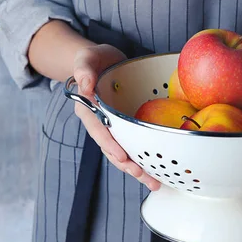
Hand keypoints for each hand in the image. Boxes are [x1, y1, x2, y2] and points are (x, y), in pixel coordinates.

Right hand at [73, 44, 161, 190]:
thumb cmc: (92, 60)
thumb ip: (84, 71)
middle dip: (128, 165)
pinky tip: (158, 169)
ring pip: (124, 152)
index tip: (122, 156)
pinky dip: (144, 158)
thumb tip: (85, 86)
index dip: (110, 145)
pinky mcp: (125, 127)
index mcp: (87, 110)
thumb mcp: (86, 59)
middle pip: (112, 149)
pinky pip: (134, 144)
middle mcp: (99, 123)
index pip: (99, 131)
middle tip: (144, 177)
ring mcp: (112, 127)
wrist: (101, 62)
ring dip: (138, 169)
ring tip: (154, 183)